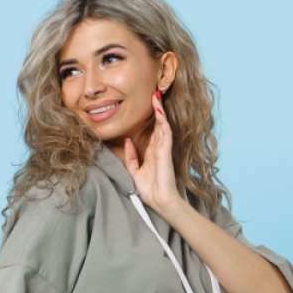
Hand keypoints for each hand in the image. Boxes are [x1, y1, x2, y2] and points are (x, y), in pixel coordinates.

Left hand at [122, 90, 181, 217]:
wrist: (159, 201)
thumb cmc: (150, 189)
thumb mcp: (135, 171)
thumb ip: (131, 157)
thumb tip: (127, 142)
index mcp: (152, 151)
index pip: (151, 129)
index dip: (149, 116)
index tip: (145, 103)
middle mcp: (158, 147)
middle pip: (158, 123)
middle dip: (156, 107)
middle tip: (153, 91)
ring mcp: (163, 148)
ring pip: (162, 124)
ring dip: (159, 109)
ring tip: (155, 94)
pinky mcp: (166, 151)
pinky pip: (165, 132)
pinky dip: (162, 120)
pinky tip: (158, 110)